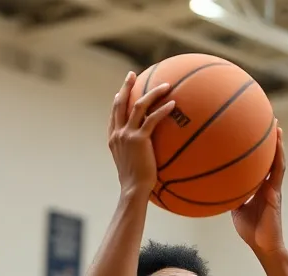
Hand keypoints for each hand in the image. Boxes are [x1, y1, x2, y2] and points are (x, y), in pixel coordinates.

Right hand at [107, 72, 173, 194]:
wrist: (133, 190)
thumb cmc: (136, 184)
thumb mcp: (132, 165)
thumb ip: (136, 154)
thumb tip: (148, 153)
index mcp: (113, 139)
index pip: (113, 115)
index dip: (118, 101)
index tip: (122, 90)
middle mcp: (117, 134)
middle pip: (120, 103)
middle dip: (126, 86)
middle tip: (132, 75)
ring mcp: (127, 135)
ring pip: (138, 106)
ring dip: (152, 93)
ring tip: (165, 85)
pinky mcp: (139, 139)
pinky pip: (152, 119)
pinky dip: (163, 110)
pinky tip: (173, 104)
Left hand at [231, 126, 285, 254]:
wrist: (263, 245)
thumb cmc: (251, 230)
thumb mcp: (236, 209)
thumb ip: (231, 196)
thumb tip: (216, 186)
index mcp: (260, 188)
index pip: (260, 165)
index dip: (259, 151)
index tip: (254, 135)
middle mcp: (268, 185)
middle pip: (270, 159)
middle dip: (270, 142)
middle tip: (267, 122)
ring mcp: (274, 188)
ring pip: (278, 161)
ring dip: (278, 144)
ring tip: (276, 127)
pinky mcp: (275, 193)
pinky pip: (278, 171)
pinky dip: (278, 156)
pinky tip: (277, 145)